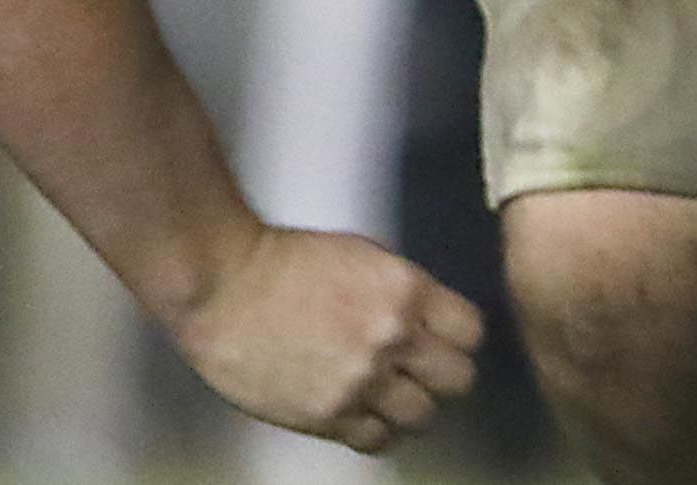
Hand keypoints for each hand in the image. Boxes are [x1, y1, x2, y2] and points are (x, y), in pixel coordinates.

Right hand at [166, 224, 481, 453]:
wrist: (226, 287)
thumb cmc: (290, 263)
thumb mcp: (368, 257)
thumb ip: (406, 291)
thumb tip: (430, 319)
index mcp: (408, 292)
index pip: (471, 332)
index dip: (460, 340)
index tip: (446, 343)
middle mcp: (393, 339)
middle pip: (458, 379)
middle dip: (444, 376)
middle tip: (423, 375)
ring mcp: (360, 381)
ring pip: (422, 416)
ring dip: (412, 408)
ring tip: (393, 400)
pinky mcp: (325, 414)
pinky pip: (377, 440)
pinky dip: (377, 432)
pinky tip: (364, 417)